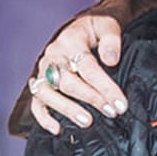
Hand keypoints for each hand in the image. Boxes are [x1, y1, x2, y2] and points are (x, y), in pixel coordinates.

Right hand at [30, 14, 127, 134]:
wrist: (78, 29)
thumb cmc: (94, 31)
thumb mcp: (106, 26)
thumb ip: (111, 40)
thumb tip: (110, 60)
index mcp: (70, 41)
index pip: (88, 67)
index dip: (105, 87)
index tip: (120, 103)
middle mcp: (53, 56)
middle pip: (68, 82)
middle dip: (91, 99)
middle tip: (111, 112)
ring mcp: (43, 71)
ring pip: (48, 93)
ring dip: (67, 109)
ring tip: (88, 122)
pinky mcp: (39, 83)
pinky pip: (36, 102)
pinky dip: (43, 117)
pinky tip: (57, 129)